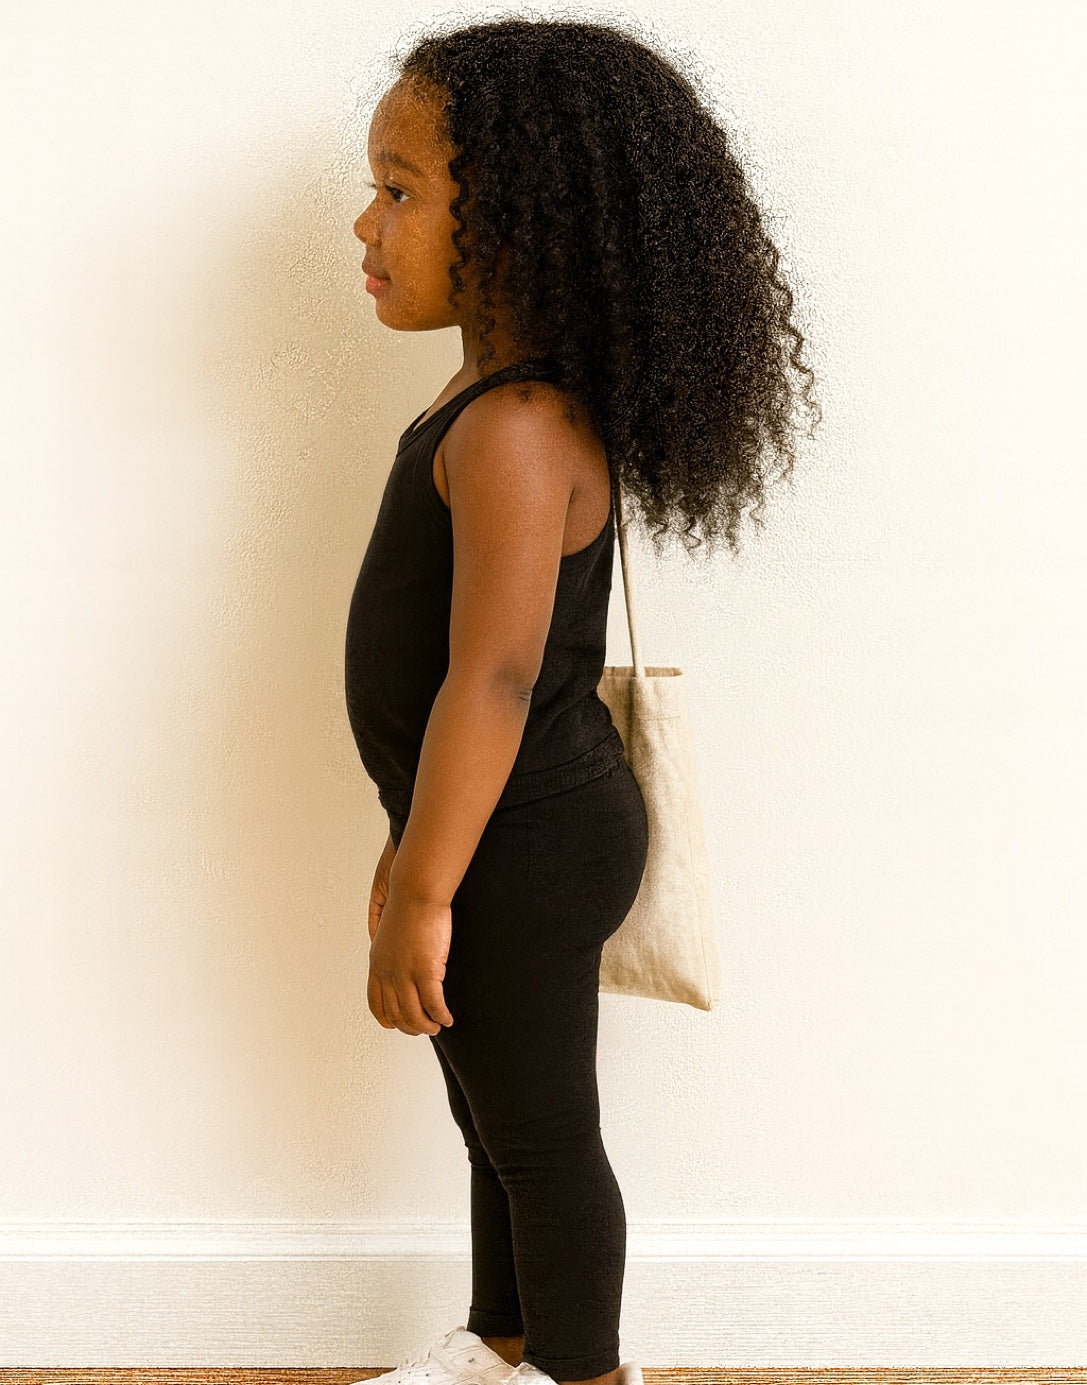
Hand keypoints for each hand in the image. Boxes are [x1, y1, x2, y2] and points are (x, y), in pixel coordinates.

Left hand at [368, 835, 454, 1035]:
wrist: (416, 890)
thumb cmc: (408, 903)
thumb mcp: (390, 930)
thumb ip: (391, 949)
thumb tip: (399, 959)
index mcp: (377, 963)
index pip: (376, 1003)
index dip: (388, 1019)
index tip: (400, 1023)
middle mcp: (387, 972)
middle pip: (396, 1014)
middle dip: (411, 1027)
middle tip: (425, 1028)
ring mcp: (405, 973)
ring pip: (413, 1015)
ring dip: (427, 1026)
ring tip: (438, 1026)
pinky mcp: (425, 970)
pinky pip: (434, 1004)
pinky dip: (441, 1016)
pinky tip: (448, 1018)